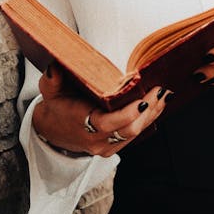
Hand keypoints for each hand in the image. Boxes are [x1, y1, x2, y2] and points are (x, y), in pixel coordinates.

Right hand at [32, 63, 171, 157]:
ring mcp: (107, 146)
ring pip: (135, 133)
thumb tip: (54, 66)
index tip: (143, 100)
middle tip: (160, 91)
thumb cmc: (56, 106)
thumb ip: (51, 79)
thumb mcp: (49, 91)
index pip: (109, 124)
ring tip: (164, 94)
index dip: (128, 114)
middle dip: (148, 111)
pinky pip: (134, 135)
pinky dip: (148, 119)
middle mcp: (97, 140)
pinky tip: (158, 104)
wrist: (54, 132)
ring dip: (152, 114)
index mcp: (82, 124)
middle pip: (129, 130)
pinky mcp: (114, 147)